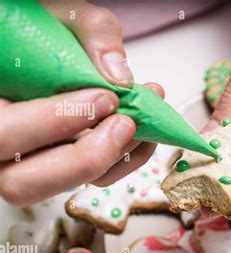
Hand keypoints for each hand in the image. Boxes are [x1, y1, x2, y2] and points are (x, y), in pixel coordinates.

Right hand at [0, 1, 163, 205]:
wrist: (60, 44)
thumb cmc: (52, 31)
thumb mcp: (66, 15)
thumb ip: (93, 34)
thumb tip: (119, 77)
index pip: (3, 134)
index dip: (54, 122)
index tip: (105, 97)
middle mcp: (4, 143)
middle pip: (22, 184)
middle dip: (84, 157)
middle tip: (125, 122)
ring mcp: (36, 159)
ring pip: (63, 187)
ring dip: (112, 161)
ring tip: (139, 123)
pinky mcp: (71, 163)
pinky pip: (98, 179)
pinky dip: (128, 159)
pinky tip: (145, 131)